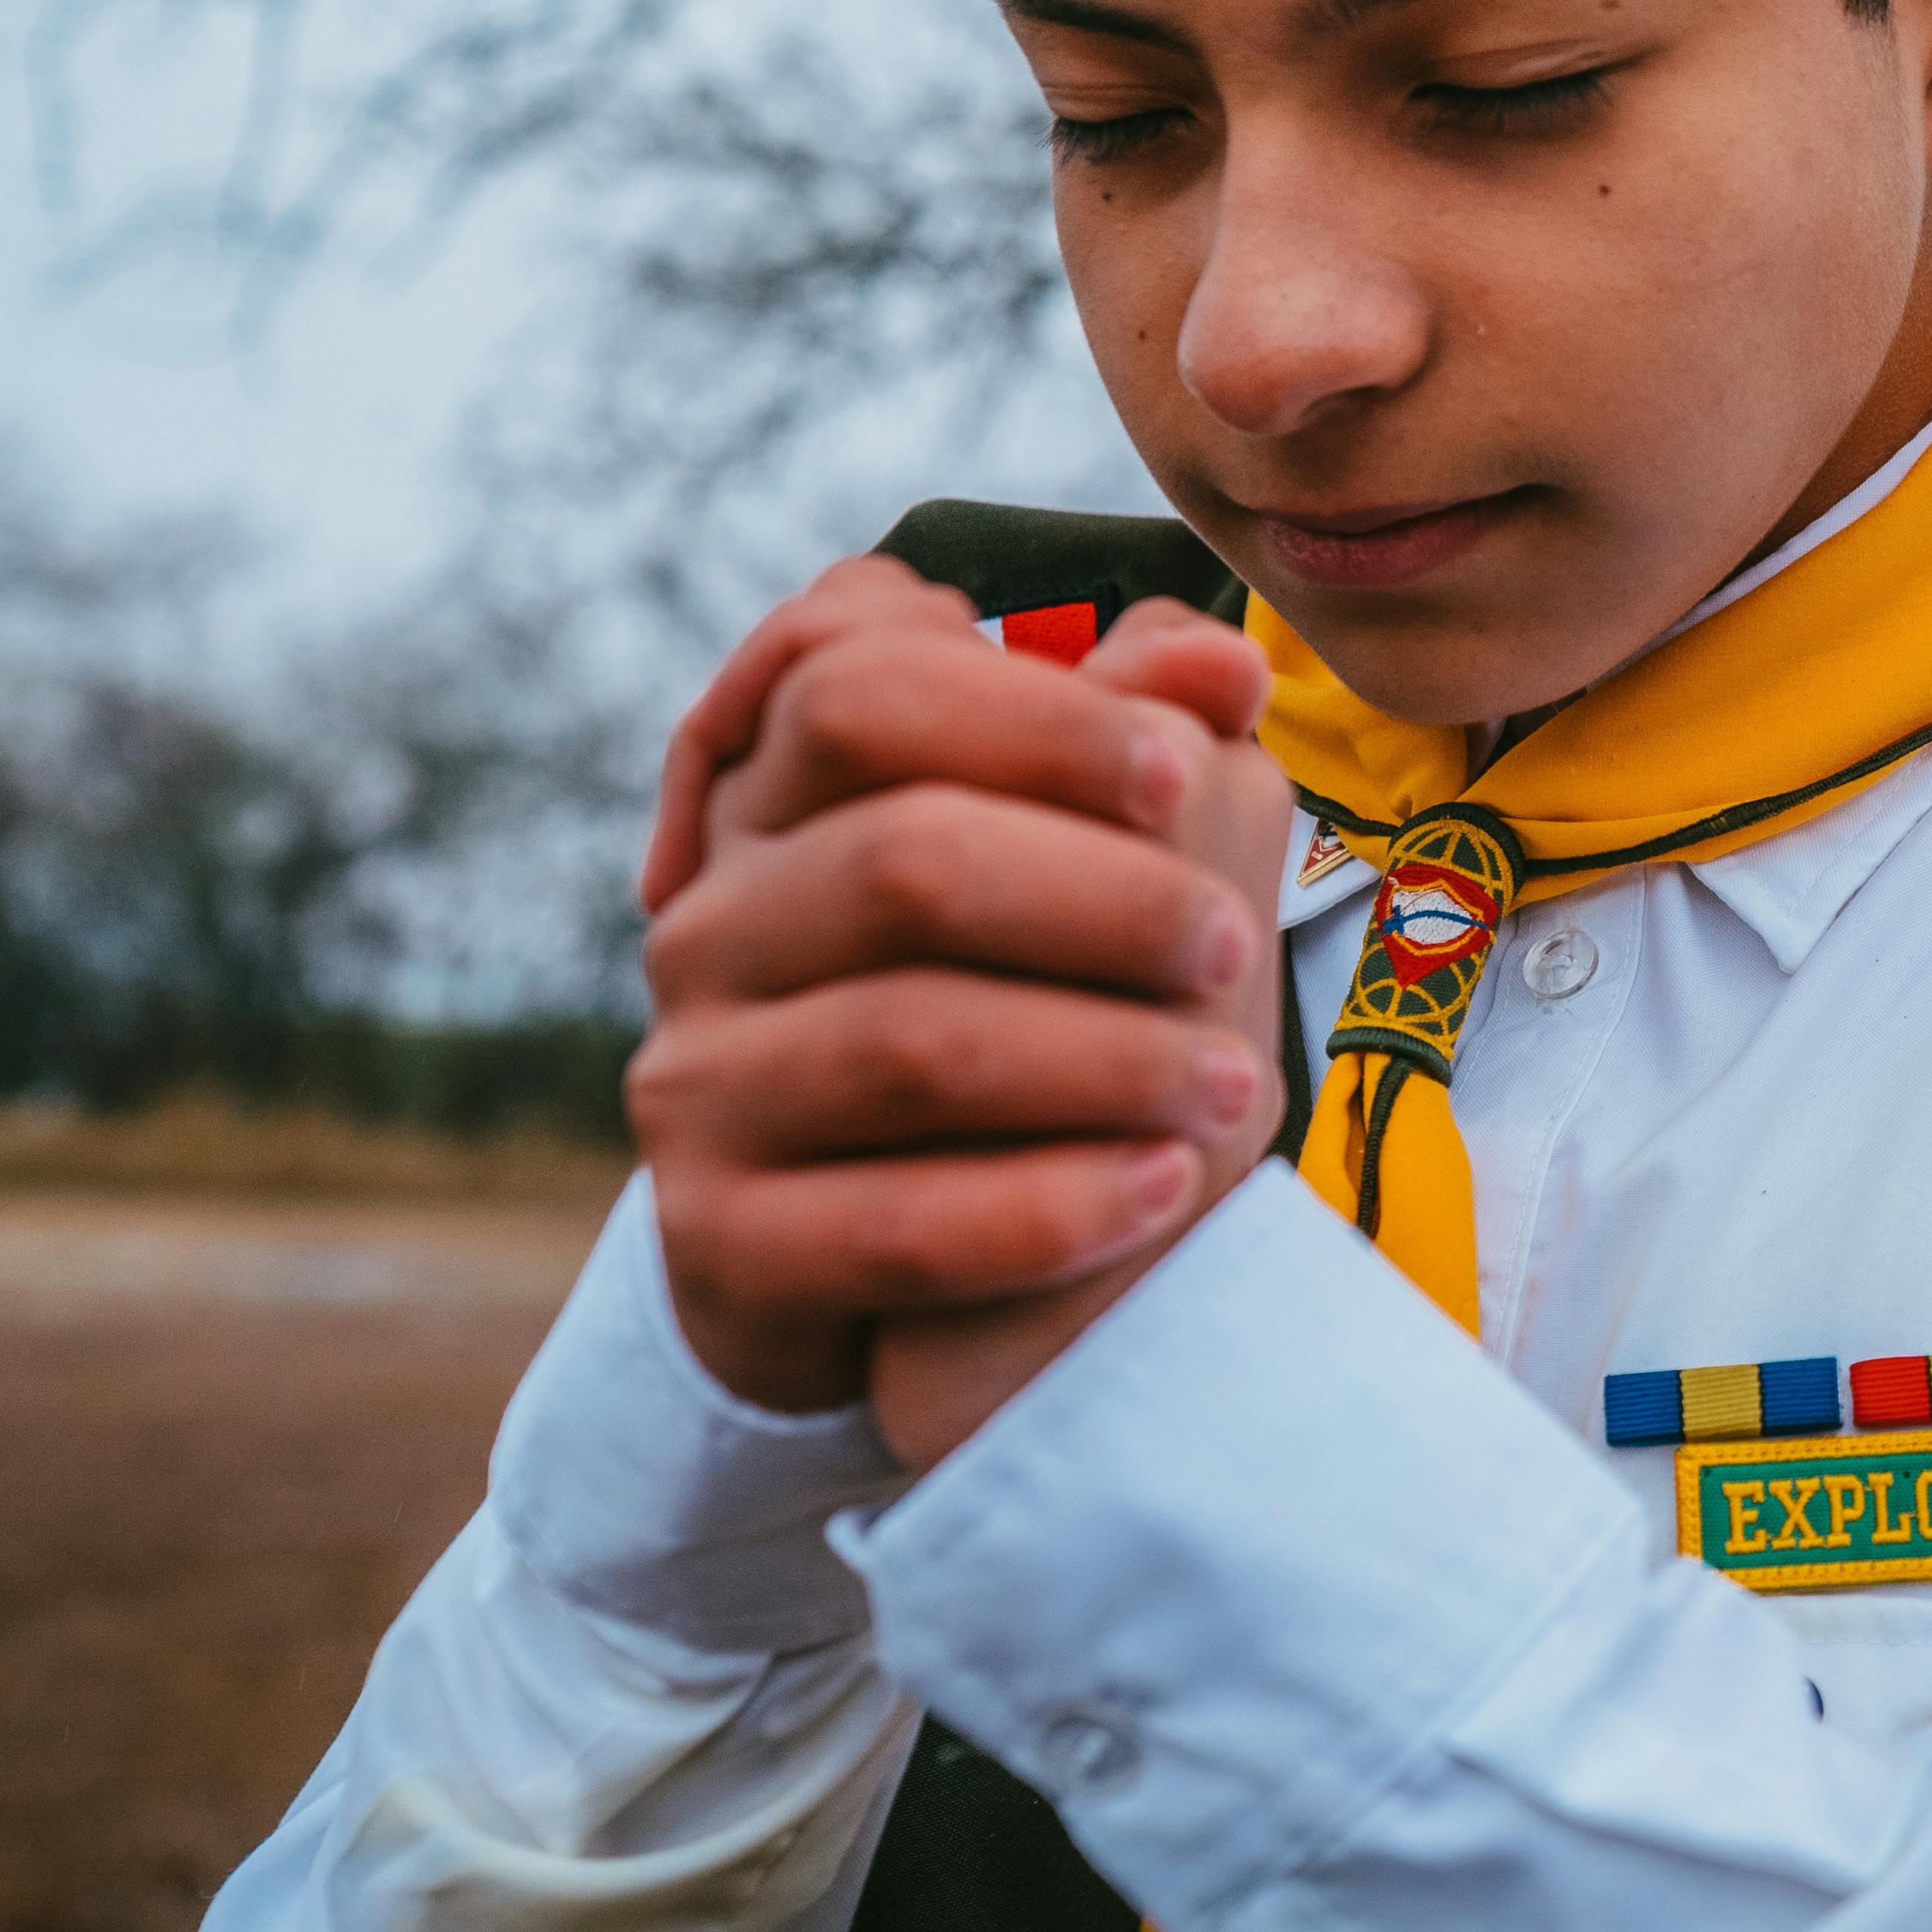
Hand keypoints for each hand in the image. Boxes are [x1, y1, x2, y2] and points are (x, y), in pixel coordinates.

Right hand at [626, 557, 1288, 1466]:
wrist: (949, 1268)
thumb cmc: (1047, 1017)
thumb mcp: (1104, 863)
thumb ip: (1149, 743)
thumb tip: (1222, 662)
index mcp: (787, 798)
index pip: (856, 683)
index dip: (1033, 714)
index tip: (1183, 770)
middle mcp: (717, 925)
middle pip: (902, 856)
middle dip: (1104, 896)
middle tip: (1234, 944)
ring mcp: (696, 1082)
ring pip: (905, 1040)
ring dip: (1107, 1057)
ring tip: (1235, 1084)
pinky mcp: (716, 1242)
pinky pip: (891, 1226)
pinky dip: (1048, 1208)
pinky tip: (1164, 1187)